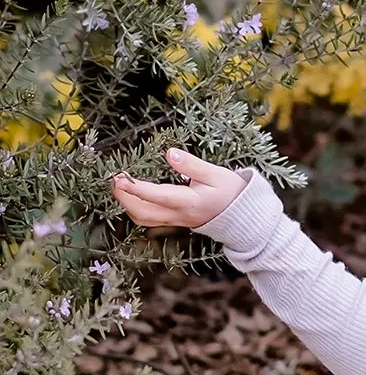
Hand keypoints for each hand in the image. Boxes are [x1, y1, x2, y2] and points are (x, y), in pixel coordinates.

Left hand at [111, 149, 246, 228]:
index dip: (136, 189)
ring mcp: (176, 221)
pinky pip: (149, 220)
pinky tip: (133, 197)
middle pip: (143, 213)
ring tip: (119, 188)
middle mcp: (180, 215)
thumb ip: (191, 164)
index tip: (119, 179)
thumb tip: (169, 153)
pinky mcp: (175, 221)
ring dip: (127, 205)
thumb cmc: (231, 192)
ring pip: (144, 219)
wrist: (242, 215)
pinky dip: (136, 209)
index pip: (158, 196)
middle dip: (124, 198)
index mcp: (190, 202)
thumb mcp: (216, 174)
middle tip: (114, 180)